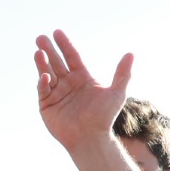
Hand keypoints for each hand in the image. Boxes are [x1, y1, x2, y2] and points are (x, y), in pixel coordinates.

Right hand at [34, 30, 132, 152]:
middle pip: (57, 62)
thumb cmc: (105, 118)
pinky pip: (43, 90)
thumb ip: (122, 74)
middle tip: (40, 37)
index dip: (64, 44)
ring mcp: (56, 93)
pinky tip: (44, 76)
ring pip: (47, 73)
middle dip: (48, 50)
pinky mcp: (47, 105)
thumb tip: (131, 54)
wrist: (91, 139)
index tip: (57, 32)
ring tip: (38, 51)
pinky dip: (42, 82)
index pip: (71, 56)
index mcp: (82, 77)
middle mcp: (68, 83)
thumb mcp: (116, 93)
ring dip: (42, 63)